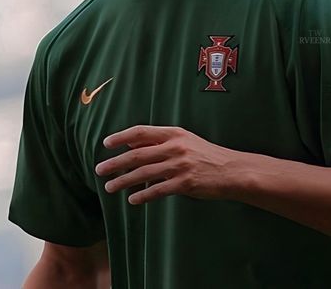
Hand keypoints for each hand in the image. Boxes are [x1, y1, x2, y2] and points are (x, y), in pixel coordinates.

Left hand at [94, 124, 236, 204]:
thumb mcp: (184, 141)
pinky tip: (132, 199)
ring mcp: (179, 165)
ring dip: (124, 181)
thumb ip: (160, 142)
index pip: (141, 132)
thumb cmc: (205, 155)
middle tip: (99, 169)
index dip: (121, 137)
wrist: (231, 170)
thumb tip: (132, 145)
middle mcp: (174, 147)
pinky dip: (143, 195)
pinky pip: (158, 190)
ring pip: (144, 174)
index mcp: (173, 133)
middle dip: (116, 162)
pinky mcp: (185, 184)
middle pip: (137, 154)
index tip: (106, 143)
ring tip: (110, 187)